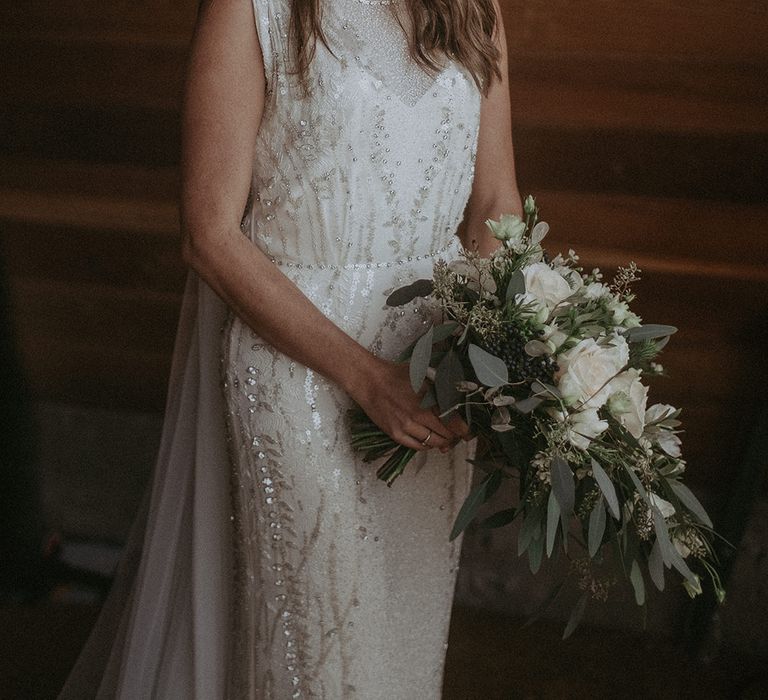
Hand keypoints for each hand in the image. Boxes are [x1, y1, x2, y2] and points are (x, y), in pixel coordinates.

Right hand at [352, 358, 469, 451]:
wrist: (369, 381)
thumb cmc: (396, 374)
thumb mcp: (423, 372)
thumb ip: (442, 382)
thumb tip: (462, 388)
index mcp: (428, 398)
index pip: (454, 421)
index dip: (464, 430)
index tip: (468, 432)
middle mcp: (419, 414)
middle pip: (446, 434)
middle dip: (454, 437)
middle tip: (457, 435)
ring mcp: (406, 425)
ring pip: (433, 442)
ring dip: (442, 443)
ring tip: (444, 439)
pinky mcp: (395, 433)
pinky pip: (417, 446)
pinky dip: (426, 446)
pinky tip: (428, 440)